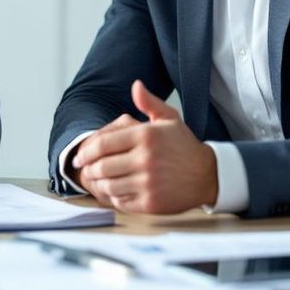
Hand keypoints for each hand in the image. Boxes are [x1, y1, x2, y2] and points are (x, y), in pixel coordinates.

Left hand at [72, 80, 217, 213]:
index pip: (102, 144)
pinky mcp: (151, 203)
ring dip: (99, 184)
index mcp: (146, 136)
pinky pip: (120, 201)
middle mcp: (146, 159)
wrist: (208, 175)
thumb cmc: (184, 146)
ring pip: (108, 185)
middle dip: (88, 169)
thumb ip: (149, 103)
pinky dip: (113, 197)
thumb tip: (136, 85)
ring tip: (98, 180)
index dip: (85, 151)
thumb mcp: (169, 120)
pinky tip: (115, 191)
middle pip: (101, 166)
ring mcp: (148, 183)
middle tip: (86, 169)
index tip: (80, 156)